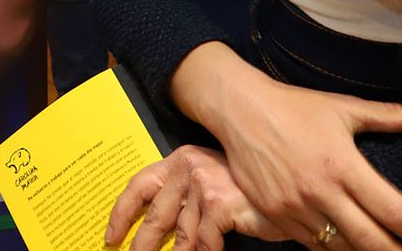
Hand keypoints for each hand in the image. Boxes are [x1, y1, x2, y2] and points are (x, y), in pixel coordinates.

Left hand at [105, 145, 283, 250]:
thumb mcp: (210, 183)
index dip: (121, 213)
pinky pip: (204, 241)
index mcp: (179, 159)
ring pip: (181, 236)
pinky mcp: (219, 203)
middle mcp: (187, 167)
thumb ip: (185, 198)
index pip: (139, 185)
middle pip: (156, 216)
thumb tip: (157, 229)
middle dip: (141, 245)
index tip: (110, 236)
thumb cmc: (249, 188)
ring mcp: (203, 184)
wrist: (290, 181)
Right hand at [170, 44, 401, 250]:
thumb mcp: (345, 107)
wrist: (238, 108)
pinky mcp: (272, 214)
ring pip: (341, 249)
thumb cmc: (295, 106)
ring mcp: (294, 207)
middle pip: (372, 242)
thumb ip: (393, 115)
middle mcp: (320, 191)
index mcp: (343, 165)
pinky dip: (332, 249)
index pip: (395, 211)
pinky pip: (310, 244)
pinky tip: (347, 248)